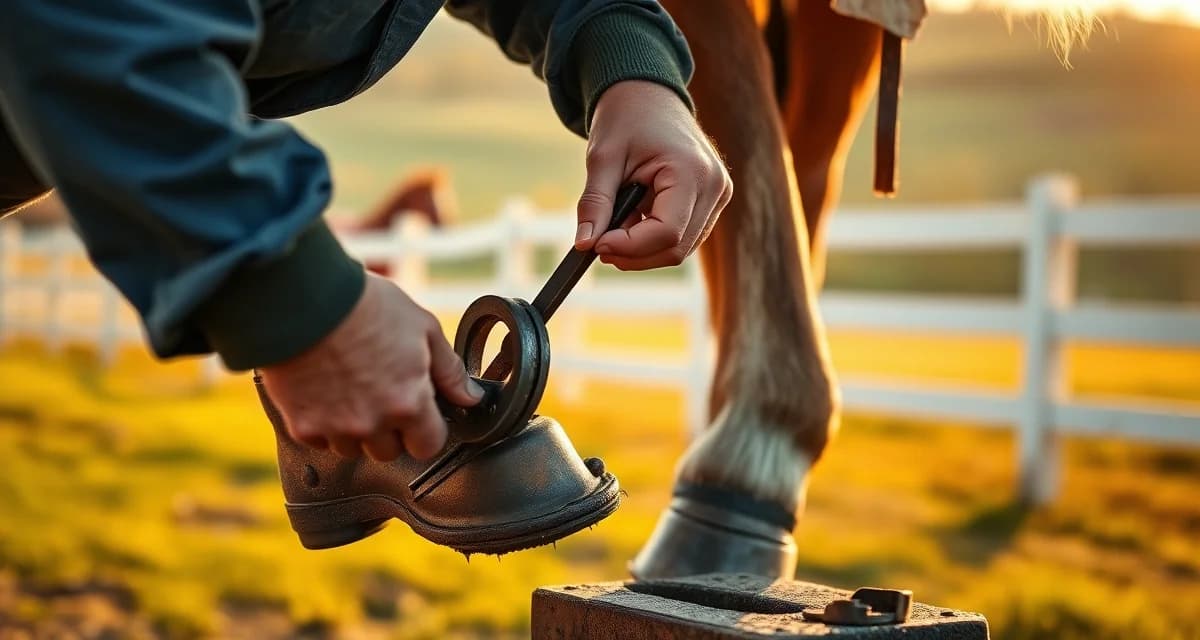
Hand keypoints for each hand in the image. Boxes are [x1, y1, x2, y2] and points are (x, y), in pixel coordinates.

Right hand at [258, 273, 482, 460]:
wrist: (302, 299)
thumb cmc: (365, 306)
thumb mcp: (422, 328)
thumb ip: (450, 371)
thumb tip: (471, 397)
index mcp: (408, 403)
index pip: (429, 445)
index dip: (427, 429)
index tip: (419, 411)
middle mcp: (373, 424)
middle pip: (391, 451)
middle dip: (391, 429)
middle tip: (381, 391)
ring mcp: (335, 428)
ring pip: (354, 449)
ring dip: (357, 429)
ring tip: (350, 388)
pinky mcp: (302, 426)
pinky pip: (321, 441)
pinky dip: (324, 423)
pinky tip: (325, 391)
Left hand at [575, 80, 731, 269]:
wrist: (649, 94)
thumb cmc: (626, 118)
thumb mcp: (603, 158)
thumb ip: (596, 204)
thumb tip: (585, 245)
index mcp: (692, 171)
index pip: (666, 233)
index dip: (629, 247)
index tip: (596, 245)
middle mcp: (715, 186)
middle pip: (676, 248)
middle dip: (634, 254)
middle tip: (598, 242)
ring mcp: (719, 195)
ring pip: (681, 249)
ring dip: (643, 249)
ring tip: (615, 223)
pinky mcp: (712, 201)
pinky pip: (684, 236)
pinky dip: (654, 239)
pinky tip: (633, 219)